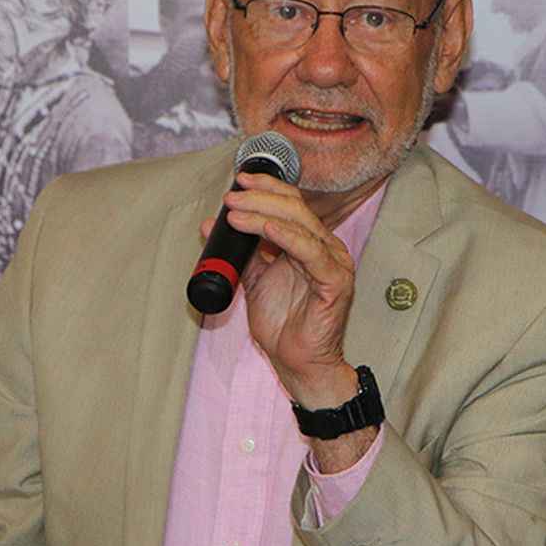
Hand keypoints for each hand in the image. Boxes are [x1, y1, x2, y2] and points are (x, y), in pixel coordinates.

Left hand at [203, 171, 357, 405]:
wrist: (298, 364)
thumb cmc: (284, 325)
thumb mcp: (255, 280)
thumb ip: (238, 252)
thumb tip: (210, 225)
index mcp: (310, 243)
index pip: (291, 203)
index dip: (265, 188)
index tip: (238, 182)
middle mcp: (326, 248)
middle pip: (295, 208)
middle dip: (259, 197)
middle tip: (231, 197)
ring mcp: (334, 263)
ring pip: (300, 225)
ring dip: (263, 214)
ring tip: (235, 212)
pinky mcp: (335, 282)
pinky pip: (310, 252)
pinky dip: (285, 237)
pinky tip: (265, 229)